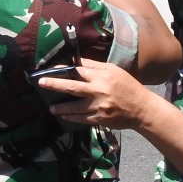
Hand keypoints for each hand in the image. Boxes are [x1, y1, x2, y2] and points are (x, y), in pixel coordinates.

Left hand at [41, 59, 155, 128]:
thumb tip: (77, 62)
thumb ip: (96, 67)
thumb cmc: (128, 86)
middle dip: (54, 84)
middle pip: (71, 87)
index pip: (78, 70)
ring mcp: (98, 106)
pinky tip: (63, 115)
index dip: (63, 69)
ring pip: (74, 107)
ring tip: (51, 108)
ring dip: (60, 107)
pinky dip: (70, 117)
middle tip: (41, 83)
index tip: (50, 68)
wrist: (142, 109)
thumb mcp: (114, 71)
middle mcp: (98, 90)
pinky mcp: (99, 119)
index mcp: (102, 76)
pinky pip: (81, 119)